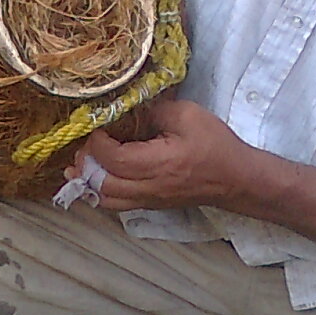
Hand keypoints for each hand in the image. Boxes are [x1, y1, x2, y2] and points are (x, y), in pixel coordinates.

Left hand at [73, 97, 263, 212]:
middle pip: (103, 184)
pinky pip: (116, 204)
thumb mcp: (188, 116)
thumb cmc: (215, 145)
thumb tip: (127, 109)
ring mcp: (149, 200)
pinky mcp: (151, 205)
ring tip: (79, 164)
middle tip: (83, 145)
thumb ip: (154, 111)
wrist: (236, 179)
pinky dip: (100, 191)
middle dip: (86, 164)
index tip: (96, 125)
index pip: (114, 160)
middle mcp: (150, 188)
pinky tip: (95, 177)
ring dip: (88, 181)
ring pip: (105, 200)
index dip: (97, 143)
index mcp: (160, 164)